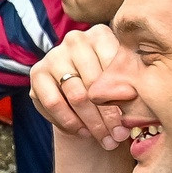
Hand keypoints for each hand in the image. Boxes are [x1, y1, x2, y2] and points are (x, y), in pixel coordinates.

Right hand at [28, 25, 129, 146]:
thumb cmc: (112, 86)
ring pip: (76, 96)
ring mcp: (54, 55)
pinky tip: (83, 132)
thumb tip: (134, 103)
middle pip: (95, 83)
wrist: (84, 95)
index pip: (114, 65)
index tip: (134, 116)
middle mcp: (75, 39)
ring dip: (93, 123)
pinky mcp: (36, 73)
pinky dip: (70, 122)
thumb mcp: (126, 81)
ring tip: (106, 139)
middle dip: (109, 116)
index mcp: (101, 33)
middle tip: (120, 136)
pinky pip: (53, 103)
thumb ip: (131, 87)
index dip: (124, 93)